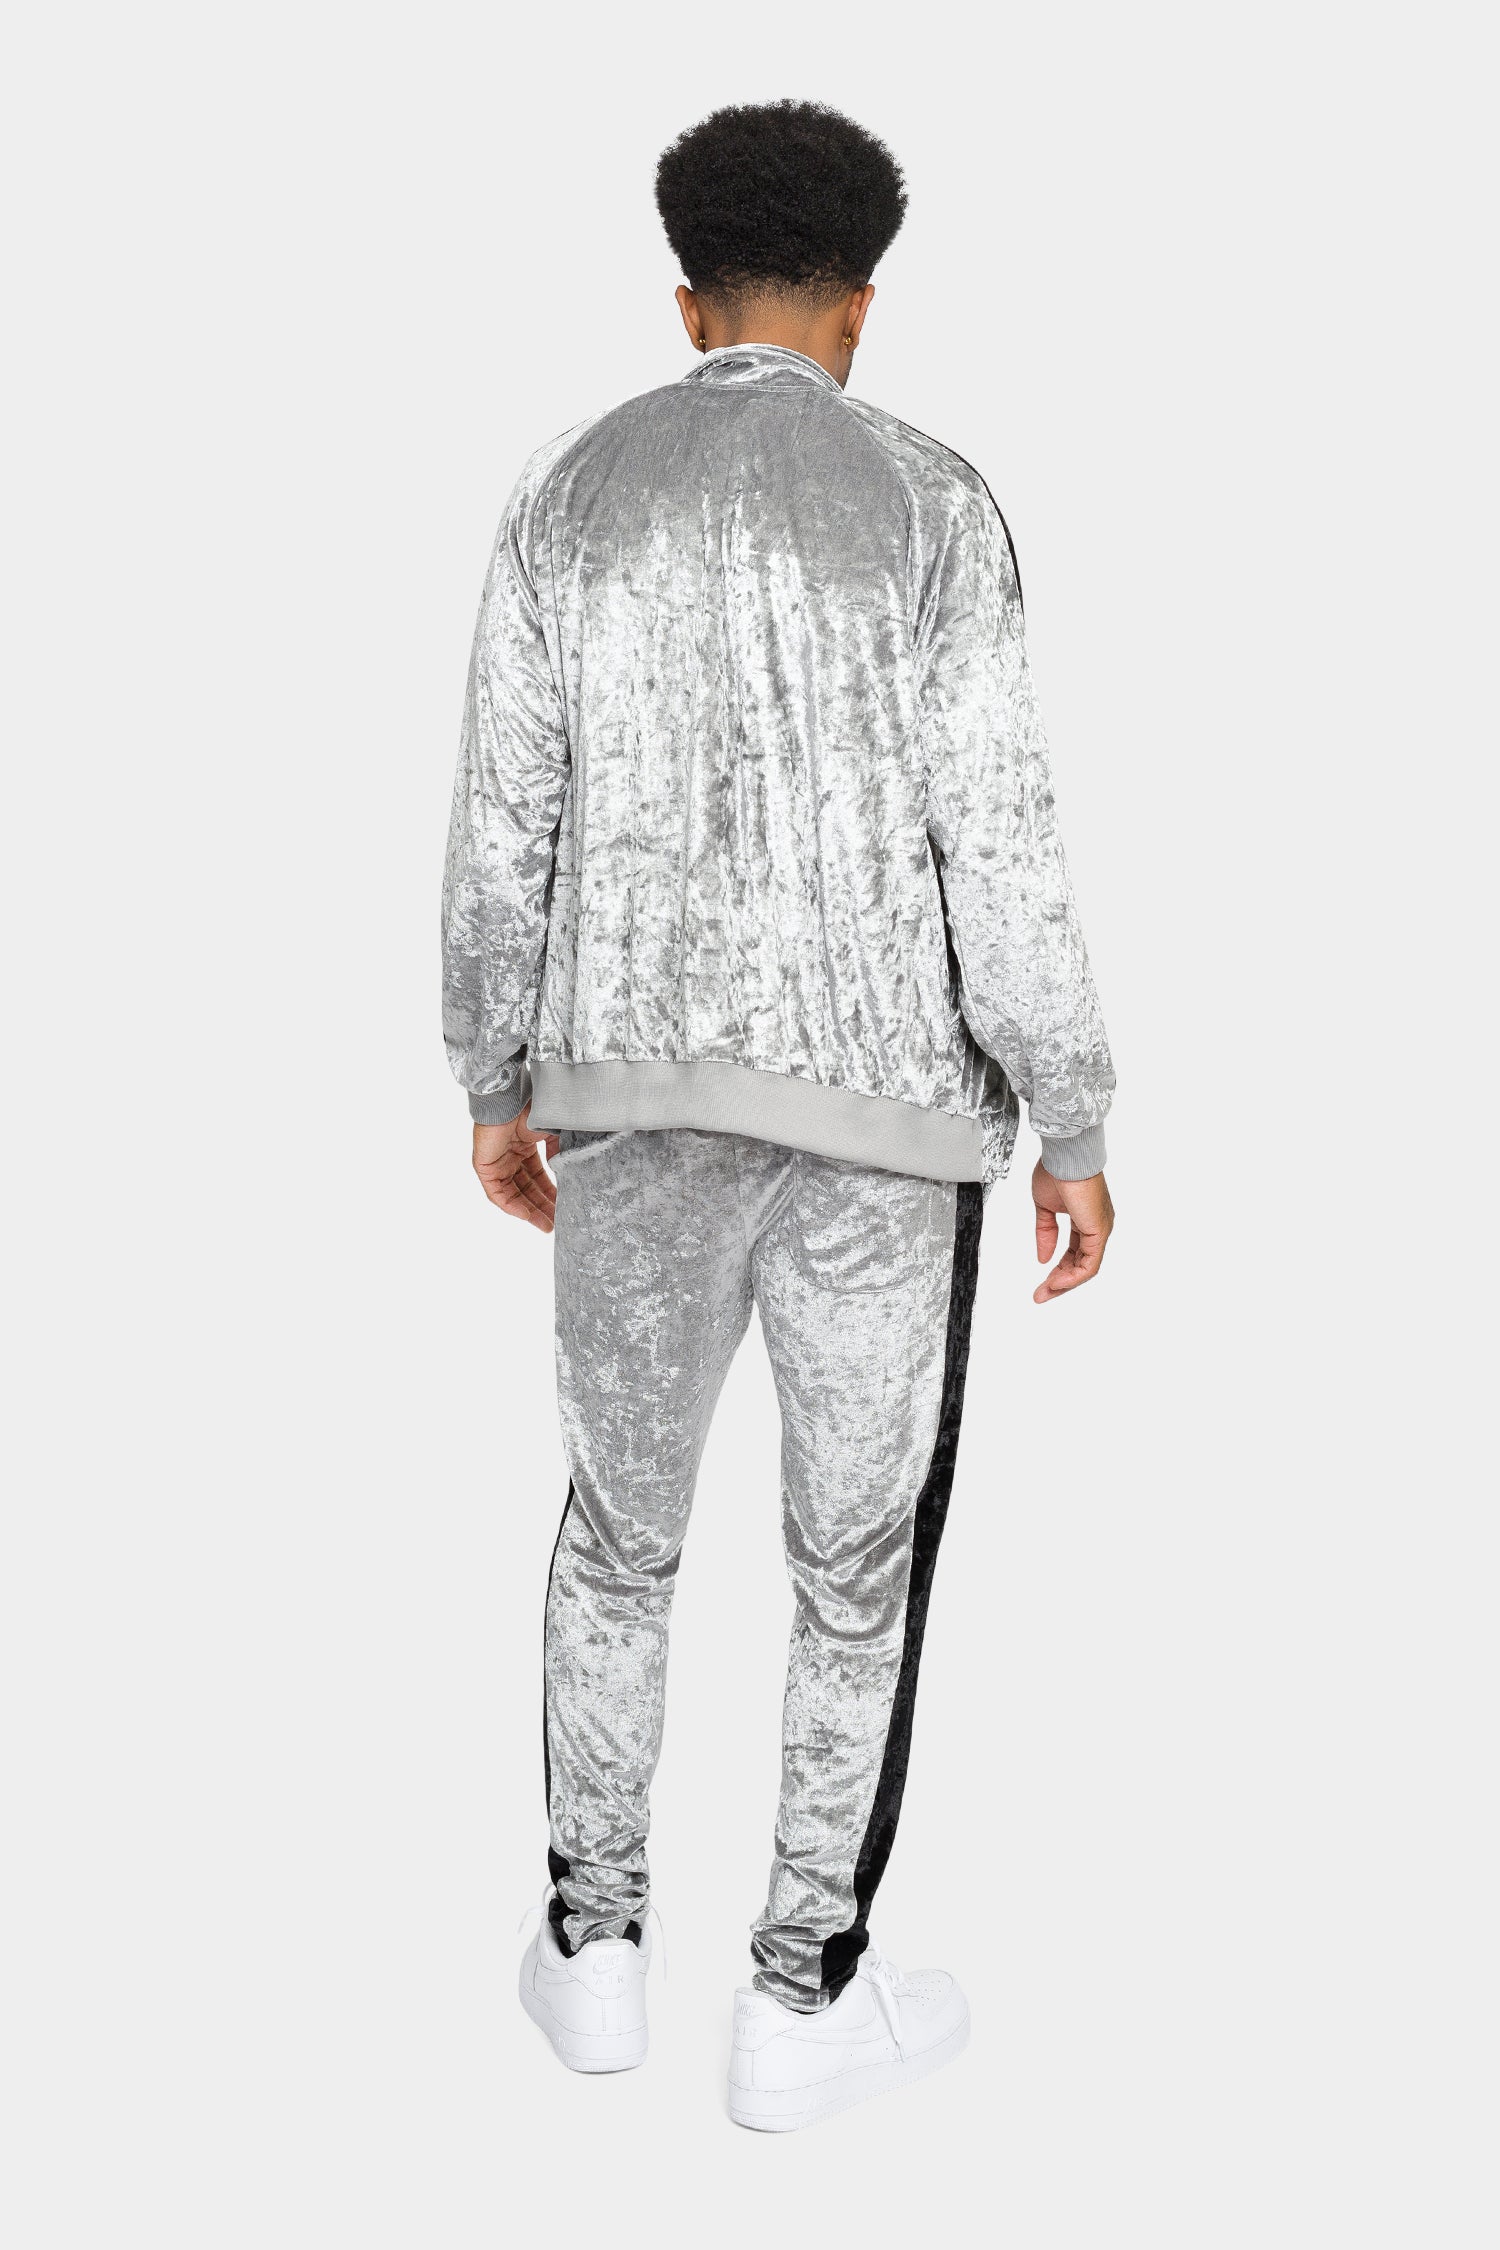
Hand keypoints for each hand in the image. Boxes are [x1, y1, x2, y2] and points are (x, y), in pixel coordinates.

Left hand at [472, 1104, 560, 1232]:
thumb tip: (567, 1174)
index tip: (564, 1208)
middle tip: (556, 1224)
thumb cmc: (532, 1110)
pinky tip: (528, 1217)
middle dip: (542, 1207)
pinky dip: (512, 1207)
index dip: (550, 1193)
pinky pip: (497, 1194)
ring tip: (546, 1226)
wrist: (511, 1101)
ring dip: (529, 1211)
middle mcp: (509, 1157)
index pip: (538, 1177)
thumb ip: (559, 1154)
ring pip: (513, 1194)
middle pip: (527, 1189)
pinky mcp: (484, 1168)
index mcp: (524, 1147)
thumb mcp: (554, 1134)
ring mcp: (496, 1163)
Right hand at [1032, 1161, 1113, 1303]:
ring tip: (1045, 1292)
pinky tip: (1056, 1282)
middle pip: (1081, 1264)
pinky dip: (1072, 1277)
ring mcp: (1100, 1230)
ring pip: (1086, 1268)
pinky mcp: (1098, 1232)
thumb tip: (1043, 1257)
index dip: (1058, 1269)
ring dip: (1064, 1283)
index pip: (1074, 1253)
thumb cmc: (1057, 1170)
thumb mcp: (1045, 1208)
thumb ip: (1046, 1233)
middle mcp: (1097, 1227)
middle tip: (1041, 1294)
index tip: (1041, 1281)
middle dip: (1060, 1282)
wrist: (1065, 1156)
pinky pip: (1089, 1264)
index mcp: (1085, 1219)